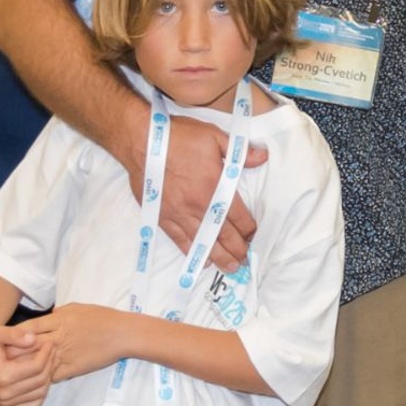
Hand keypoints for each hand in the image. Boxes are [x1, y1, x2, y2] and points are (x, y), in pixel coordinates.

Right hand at [0, 319, 52, 405]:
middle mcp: (3, 393)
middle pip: (40, 380)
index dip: (47, 354)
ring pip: (40, 393)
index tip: (50, 343)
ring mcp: (5, 403)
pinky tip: (41, 376)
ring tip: (49, 362)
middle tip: (53, 351)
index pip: (37, 367)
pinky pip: (33, 404)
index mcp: (2, 376)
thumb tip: (33, 339)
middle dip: (51, 364)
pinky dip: (41, 392)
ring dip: (48, 377)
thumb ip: (15, 334)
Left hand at [15, 303, 137, 383]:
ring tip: (14, 369)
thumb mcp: (79, 307)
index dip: (14, 334)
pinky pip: (50, 375)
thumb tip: (48, 315)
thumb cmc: (103, 317)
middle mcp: (58, 337)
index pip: (28, 328)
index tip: (6, 338)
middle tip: (4, 356)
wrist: (123, 334)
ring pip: (36, 363)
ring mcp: (64, 354)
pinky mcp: (71, 369)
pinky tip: (35, 377)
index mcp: (59, 320)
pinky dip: (41, 376)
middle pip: (27, 346)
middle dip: (13, 352)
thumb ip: (60, 312)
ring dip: (24, 367)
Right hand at [130, 114, 264, 271]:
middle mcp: (198, 205)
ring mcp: (179, 213)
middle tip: (244, 261)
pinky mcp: (162, 216)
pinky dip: (191, 251)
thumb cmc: (179, 137)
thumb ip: (240, 152)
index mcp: (215, 186)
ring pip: (202, 241)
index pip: (238, 215)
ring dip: (218, 256)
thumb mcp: (214, 137)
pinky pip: (179, 239)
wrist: (142, 142)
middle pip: (222, 233)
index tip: (253, 236)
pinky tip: (201, 260)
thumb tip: (263, 157)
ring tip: (229, 268)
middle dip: (236, 249)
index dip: (248, 229)